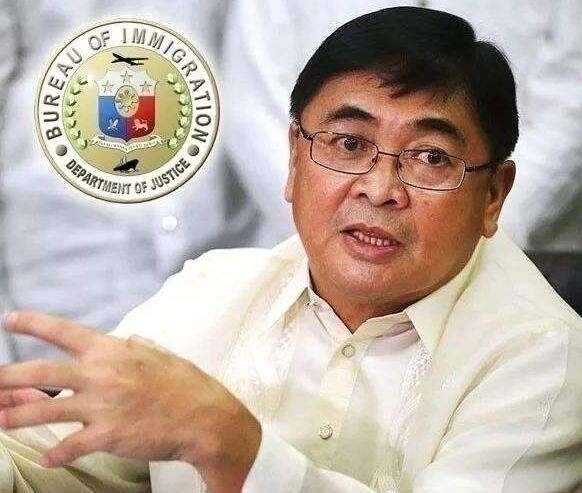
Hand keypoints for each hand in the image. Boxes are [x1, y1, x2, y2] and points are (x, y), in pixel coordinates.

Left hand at [0, 311, 261, 490]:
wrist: (205, 417)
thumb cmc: (185, 384)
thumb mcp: (160, 353)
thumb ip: (135, 346)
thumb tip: (124, 339)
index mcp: (114, 351)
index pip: (65, 332)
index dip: (34, 324)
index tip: (10, 319)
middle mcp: (102, 374)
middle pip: (41, 373)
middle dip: (7, 376)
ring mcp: (102, 406)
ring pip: (44, 412)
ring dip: (15, 416)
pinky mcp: (108, 436)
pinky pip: (70, 446)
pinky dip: (56, 452)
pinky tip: (47, 456)